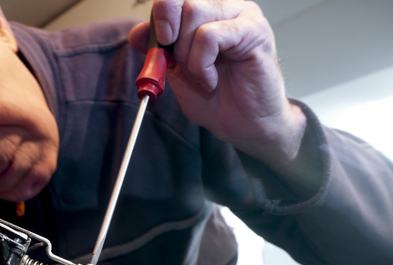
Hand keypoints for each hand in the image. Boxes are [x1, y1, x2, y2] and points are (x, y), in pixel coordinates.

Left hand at [129, 0, 305, 163]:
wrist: (244, 125)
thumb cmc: (216, 99)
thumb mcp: (177, 72)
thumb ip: (159, 50)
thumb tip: (137, 32)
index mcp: (206, 13)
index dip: (159, 18)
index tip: (160, 45)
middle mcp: (225, 7)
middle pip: (182, 3)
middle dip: (173, 42)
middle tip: (184, 68)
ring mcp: (242, 14)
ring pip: (194, 14)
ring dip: (188, 56)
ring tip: (202, 77)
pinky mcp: (254, 29)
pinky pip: (209, 36)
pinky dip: (202, 64)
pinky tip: (211, 80)